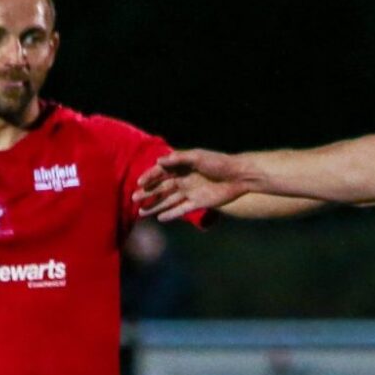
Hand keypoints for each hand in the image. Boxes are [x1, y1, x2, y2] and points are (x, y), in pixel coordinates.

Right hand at [132, 150, 261, 221]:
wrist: (240, 176)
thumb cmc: (219, 162)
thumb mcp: (198, 157)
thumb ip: (179, 159)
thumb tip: (159, 160)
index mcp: (182, 166)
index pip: (161, 172)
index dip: (149, 177)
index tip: (139, 183)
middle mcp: (184, 179)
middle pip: (162, 188)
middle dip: (148, 193)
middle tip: (134, 199)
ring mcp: (191, 192)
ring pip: (168, 200)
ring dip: (155, 205)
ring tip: (141, 213)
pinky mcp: (199, 203)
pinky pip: (181, 210)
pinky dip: (171, 214)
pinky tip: (160, 218)